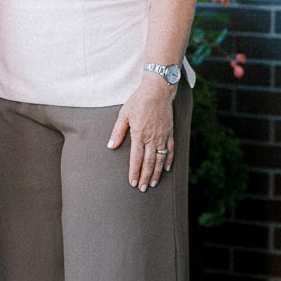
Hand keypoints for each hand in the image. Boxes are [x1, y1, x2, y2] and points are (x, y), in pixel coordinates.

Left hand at [107, 76, 174, 191]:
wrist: (158, 90)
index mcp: (139, 135)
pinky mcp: (170, 133)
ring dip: (156, 173)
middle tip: (143, 189)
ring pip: (160, 160)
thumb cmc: (138, 101)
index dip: (134, 172)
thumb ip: (117, 132)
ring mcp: (163, 136)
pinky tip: (166, 169)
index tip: (132, 183)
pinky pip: (170, 150)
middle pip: (149, 163)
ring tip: (153, 184)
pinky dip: (169, 161)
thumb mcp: (123, 115)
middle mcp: (152, 138)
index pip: (136, 159)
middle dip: (145, 177)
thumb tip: (111, 146)